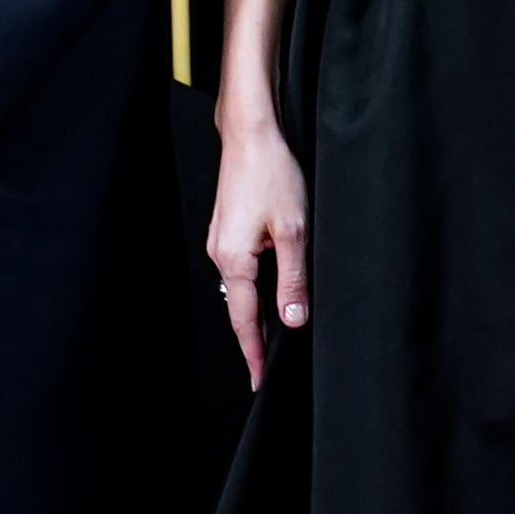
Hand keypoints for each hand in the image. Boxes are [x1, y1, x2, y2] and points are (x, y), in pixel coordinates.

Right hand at [205, 112, 309, 388]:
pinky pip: (241, 268)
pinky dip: (256, 286)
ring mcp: (221, 240)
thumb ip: (293, 280)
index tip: (259, 381)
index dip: (255, 353)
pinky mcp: (227, 228)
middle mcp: (220, 253)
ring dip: (258, 310)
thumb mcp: (294, 231)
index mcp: (233, 260)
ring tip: (276, 334)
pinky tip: (272, 289)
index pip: (245, 321)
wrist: (251, 133)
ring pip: (242, 287)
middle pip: (240, 307)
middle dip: (256, 337)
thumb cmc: (272, 173)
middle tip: (271, 366)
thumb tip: (293, 323)